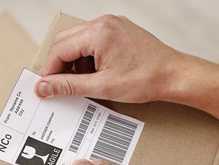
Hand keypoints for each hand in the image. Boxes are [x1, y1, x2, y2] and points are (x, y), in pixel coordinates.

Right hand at [35, 15, 182, 102]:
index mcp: (98, 33)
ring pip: (78, 41)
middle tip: (65, 85)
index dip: (50, 71)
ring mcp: (112, 24)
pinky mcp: (118, 30)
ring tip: (91, 80)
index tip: (48, 87)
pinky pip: (93, 40)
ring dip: (76, 62)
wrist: (173, 75)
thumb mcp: (102, 87)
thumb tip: (44, 87)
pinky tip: (100, 72)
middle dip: (61, 65)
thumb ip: (68, 86)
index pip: (59, 49)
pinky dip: (89, 57)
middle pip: (65, 41)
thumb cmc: (146, 79)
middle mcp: (103, 23)